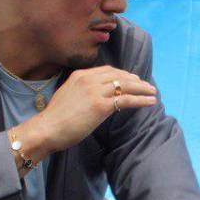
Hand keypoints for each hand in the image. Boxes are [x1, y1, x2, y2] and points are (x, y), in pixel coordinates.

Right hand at [21, 66, 156, 154]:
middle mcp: (88, 80)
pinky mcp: (101, 106)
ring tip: (152, 92)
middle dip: (135, 80)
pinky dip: (141, 99)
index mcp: (79, 76)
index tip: (131, 79)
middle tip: (146, 85)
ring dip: (142, 88)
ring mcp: (95, 92)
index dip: (122, 74)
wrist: (46, 129)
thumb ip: (81, 93)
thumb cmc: (55, 119)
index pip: (107, 70)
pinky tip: (150, 102)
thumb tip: (93, 99)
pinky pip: (126, 100)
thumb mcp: (67, 97)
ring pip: (125, 85)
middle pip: (118, 75)